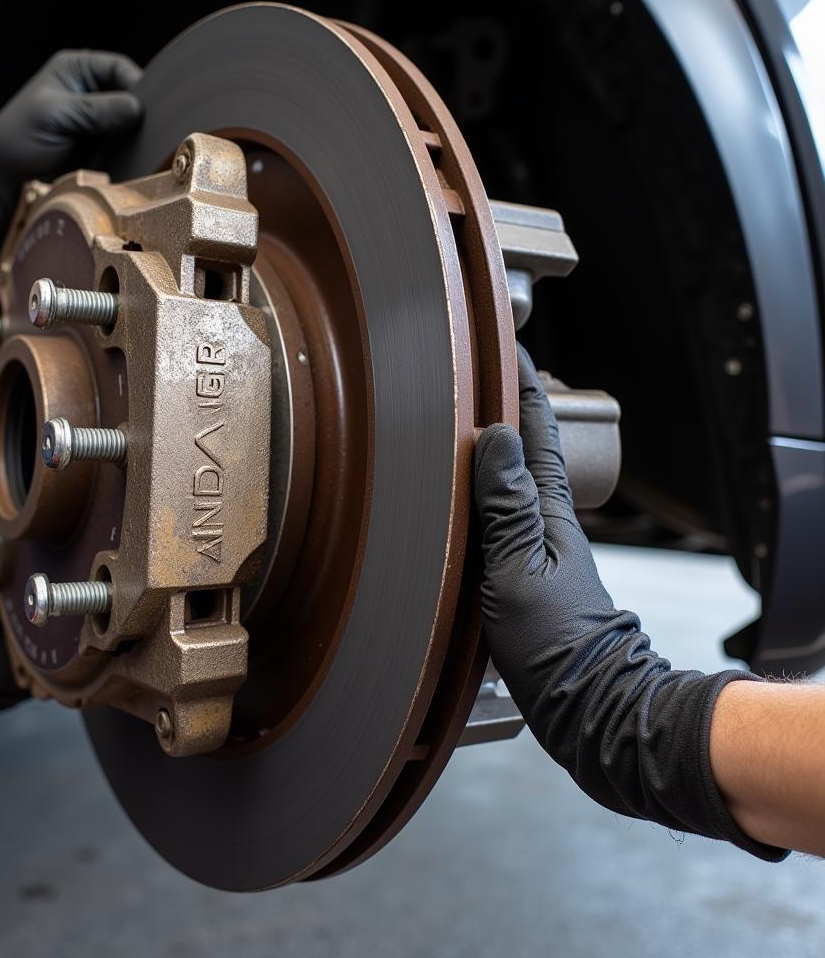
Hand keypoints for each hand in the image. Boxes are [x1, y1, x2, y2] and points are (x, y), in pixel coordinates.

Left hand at [0, 49, 142, 242]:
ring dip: (135, 133)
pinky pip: (123, 143)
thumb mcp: (56, 116)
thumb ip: (95, 110)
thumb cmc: (20, 137)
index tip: (147, 109)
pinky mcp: (99, 144)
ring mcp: (96, 119)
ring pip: (130, 121)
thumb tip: (137, 109)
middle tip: (147, 130)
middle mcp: (90, 90)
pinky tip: (131, 158)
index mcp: (76, 69)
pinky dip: (129, 150)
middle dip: (139, 111)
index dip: (137, 85)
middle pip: (129, 93)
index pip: (119, 67)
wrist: (4, 173)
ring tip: (140, 146)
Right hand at [472, 344, 782, 859]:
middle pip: (524, 449)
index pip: (532, 431)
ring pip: (510, 484)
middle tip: (477, 369)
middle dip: (503, 404)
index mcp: (546, 513)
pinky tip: (464, 507)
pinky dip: (482, 498)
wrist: (589, 709)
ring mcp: (537, 552)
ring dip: (491, 449)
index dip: (518, 385)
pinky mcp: (525, 580)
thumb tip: (490, 436)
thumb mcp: (517, 571)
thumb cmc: (557, 648)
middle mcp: (546, 525)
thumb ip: (503, 507)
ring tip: (462, 423)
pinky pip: (499, 521)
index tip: (503, 343)